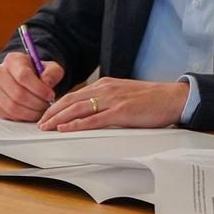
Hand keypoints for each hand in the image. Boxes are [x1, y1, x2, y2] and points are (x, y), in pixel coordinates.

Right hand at [0, 52, 63, 121]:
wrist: (24, 78)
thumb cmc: (39, 73)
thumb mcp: (51, 68)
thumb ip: (52, 73)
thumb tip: (46, 82)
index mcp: (13, 60)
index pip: (23, 76)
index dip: (39, 88)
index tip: (50, 95)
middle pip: (18, 93)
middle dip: (36, 102)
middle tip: (47, 105)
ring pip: (12, 106)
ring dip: (30, 112)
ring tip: (41, 109)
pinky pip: (8, 114)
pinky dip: (23, 117)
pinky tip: (32, 113)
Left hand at [37, 78, 188, 130]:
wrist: (173, 98)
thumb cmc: (152, 99)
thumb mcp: (125, 95)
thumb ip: (108, 100)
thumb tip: (92, 112)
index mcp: (106, 84)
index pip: (75, 94)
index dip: (58, 105)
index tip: (47, 114)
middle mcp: (106, 89)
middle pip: (71, 100)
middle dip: (52, 112)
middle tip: (39, 122)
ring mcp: (113, 100)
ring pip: (78, 109)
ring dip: (59, 119)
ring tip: (46, 127)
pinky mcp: (121, 112)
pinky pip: (93, 119)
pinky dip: (76, 124)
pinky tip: (65, 129)